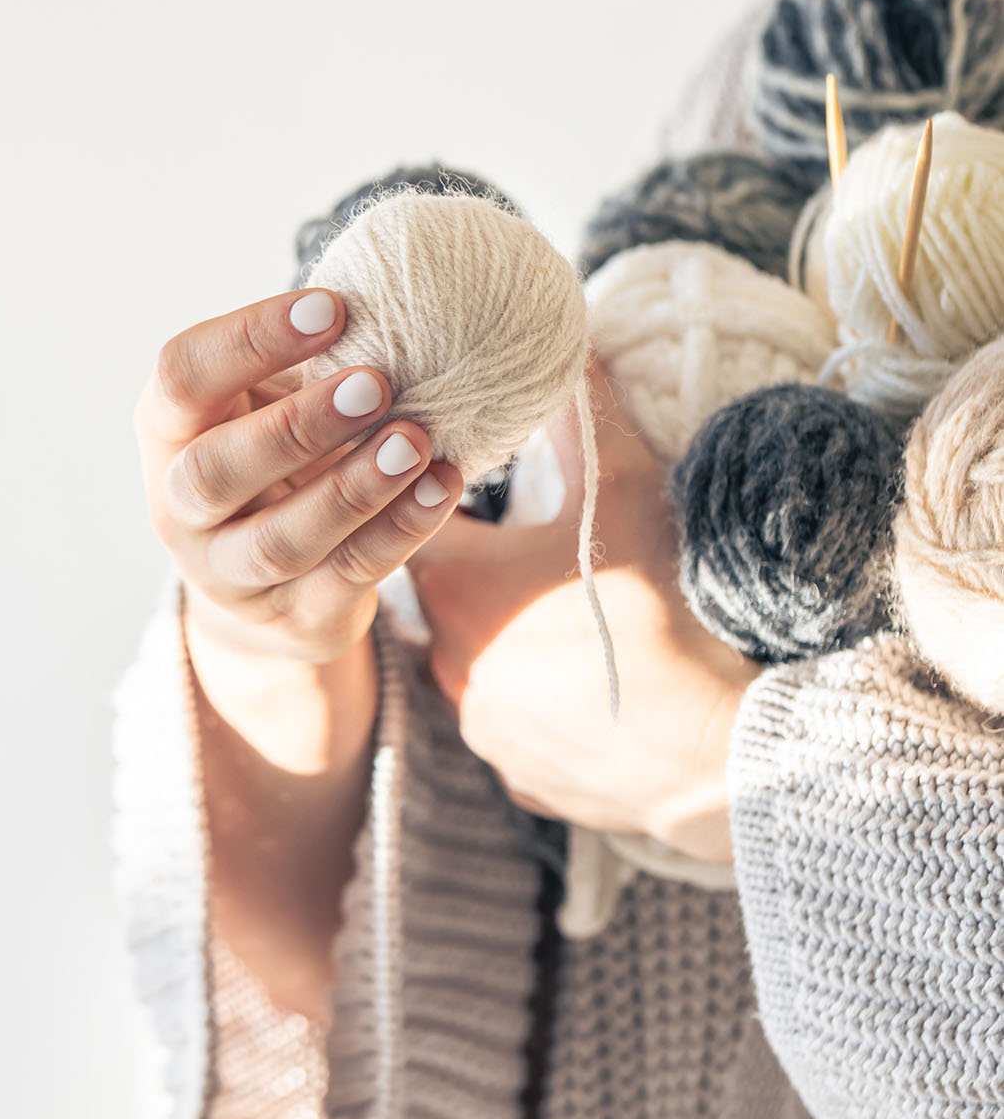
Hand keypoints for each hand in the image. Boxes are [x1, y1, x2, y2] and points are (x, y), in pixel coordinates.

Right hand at [133, 286, 464, 665]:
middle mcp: (180, 509)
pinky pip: (347, 577)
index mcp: (168, 432)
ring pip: (282, 540)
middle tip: (375, 383)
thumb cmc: (275, 463)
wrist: (269, 592)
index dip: (250, 338)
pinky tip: (442, 486)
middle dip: (297, 426)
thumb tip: (393, 290)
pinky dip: (401, 531)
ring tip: (416, 441)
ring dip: (353, 488)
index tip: (333, 305)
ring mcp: (230, 574)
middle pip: (215, 471)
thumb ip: (305, 362)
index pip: (182, 377)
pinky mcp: (295, 618)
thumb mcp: (266, 405)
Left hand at [406, 359, 760, 865]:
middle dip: (470, 564)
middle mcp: (446, 660)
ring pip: (468, 662)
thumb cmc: (656, 613)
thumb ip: (585, 413)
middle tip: (518, 540)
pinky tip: (576, 681)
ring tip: (554, 611)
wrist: (707, 749)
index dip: (436, 489)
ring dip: (497, 634)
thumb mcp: (623, 490)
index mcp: (455, 586)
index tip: (465, 474)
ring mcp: (477, 724)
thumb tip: (571, 345)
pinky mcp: (515, 773)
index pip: (411, 517)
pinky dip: (530, 698)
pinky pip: (506, 722)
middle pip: (437, 593)